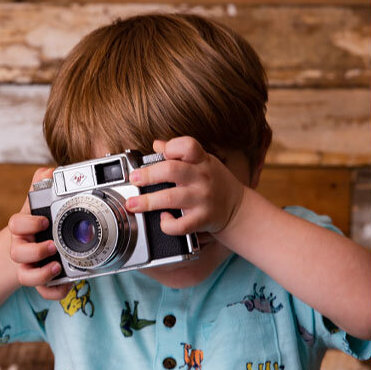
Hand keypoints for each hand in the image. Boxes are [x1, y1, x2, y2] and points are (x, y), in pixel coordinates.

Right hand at [6, 166, 70, 300]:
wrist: (23, 251)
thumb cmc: (35, 227)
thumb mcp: (36, 208)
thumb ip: (40, 190)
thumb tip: (46, 170)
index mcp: (22, 229)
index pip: (16, 224)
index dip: (28, 224)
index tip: (44, 221)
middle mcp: (21, 248)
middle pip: (18, 252)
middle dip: (34, 251)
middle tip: (52, 246)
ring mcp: (28, 267)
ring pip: (25, 275)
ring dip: (40, 274)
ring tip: (56, 267)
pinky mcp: (39, 281)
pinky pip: (43, 292)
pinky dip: (53, 291)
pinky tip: (65, 286)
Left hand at [123, 137, 245, 236]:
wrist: (237, 208)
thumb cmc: (215, 182)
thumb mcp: (202, 162)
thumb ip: (180, 152)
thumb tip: (157, 144)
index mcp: (201, 161)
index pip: (188, 146)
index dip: (173, 147)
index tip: (161, 153)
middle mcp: (202, 178)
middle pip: (172, 171)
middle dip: (148, 174)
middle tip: (134, 179)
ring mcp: (202, 199)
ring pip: (171, 198)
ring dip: (148, 202)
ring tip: (133, 204)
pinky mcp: (202, 219)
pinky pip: (181, 225)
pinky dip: (168, 224)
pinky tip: (163, 219)